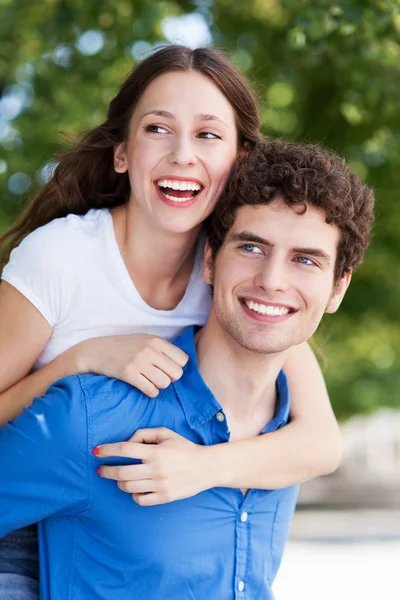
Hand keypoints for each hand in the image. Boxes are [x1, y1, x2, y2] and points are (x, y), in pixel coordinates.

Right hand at [75, 334, 187, 396]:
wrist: (96, 351)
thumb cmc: (124, 347)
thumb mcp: (145, 340)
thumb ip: (163, 349)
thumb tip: (182, 364)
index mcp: (156, 341)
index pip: (182, 360)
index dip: (176, 367)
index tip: (166, 369)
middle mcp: (150, 350)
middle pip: (176, 373)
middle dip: (169, 378)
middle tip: (158, 377)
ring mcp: (139, 361)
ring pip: (165, 383)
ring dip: (159, 386)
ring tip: (150, 381)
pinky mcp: (128, 373)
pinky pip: (150, 390)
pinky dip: (151, 392)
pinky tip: (145, 387)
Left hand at [94, 428, 211, 505]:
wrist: (206, 467)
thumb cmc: (184, 447)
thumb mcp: (166, 433)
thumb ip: (144, 434)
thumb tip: (127, 443)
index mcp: (156, 451)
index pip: (125, 450)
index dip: (107, 450)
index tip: (96, 451)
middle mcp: (156, 469)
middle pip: (122, 472)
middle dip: (106, 470)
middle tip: (100, 469)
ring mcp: (160, 485)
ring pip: (128, 487)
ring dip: (119, 482)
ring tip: (119, 478)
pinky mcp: (164, 497)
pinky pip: (140, 499)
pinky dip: (133, 494)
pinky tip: (135, 488)